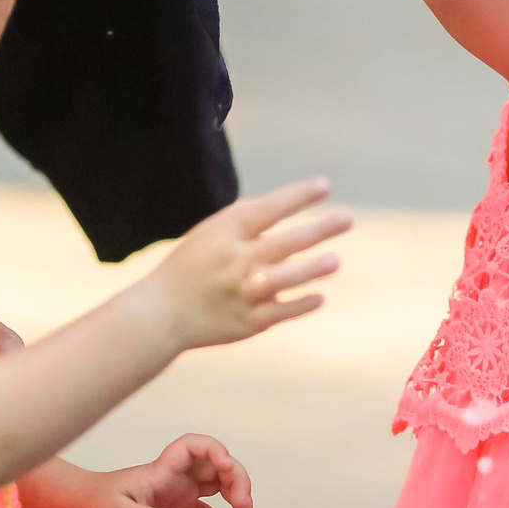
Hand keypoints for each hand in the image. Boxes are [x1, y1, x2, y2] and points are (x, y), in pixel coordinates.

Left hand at [23, 436, 254, 507]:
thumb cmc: (95, 506)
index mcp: (163, 469)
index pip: (195, 447)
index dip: (216, 451)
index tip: (227, 468)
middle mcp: (176, 477)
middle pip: (217, 467)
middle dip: (237, 481)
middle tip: (242, 507)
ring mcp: (179, 493)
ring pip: (218, 488)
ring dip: (236, 500)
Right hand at [146, 175, 348, 348]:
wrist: (162, 313)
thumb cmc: (195, 264)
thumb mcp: (212, 233)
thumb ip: (249, 221)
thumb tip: (295, 203)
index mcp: (226, 234)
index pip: (266, 210)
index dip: (296, 196)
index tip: (325, 185)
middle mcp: (236, 262)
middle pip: (283, 244)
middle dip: (317, 230)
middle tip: (347, 219)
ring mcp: (243, 293)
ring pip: (284, 280)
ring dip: (311, 270)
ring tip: (335, 261)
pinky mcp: (249, 322)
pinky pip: (282, 312)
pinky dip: (302, 304)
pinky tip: (319, 296)